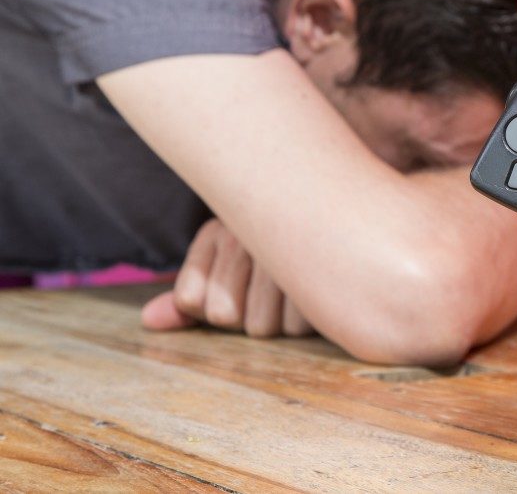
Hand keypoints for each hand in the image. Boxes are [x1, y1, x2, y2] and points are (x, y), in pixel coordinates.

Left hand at [141, 218, 313, 336]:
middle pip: (223, 315)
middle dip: (246, 315)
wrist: (337, 218)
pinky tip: (317, 294)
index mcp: (219, 231)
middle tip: (270, 291)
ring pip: (259, 326)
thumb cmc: (274, 258)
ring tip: (294, 292)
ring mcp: (283, 251)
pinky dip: (305, 321)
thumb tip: (150, 322)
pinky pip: (296, 327)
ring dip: (276, 321)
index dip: (210, 305)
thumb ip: (188, 298)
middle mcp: (247, 235)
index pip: (189, 298)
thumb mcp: (225, 269)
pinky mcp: (322, 272)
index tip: (238, 284)